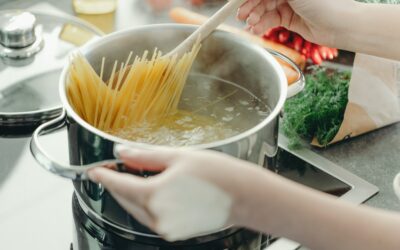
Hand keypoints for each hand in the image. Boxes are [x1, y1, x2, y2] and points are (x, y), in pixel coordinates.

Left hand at [87, 146, 261, 240]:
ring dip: (131, 194)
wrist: (245, 196)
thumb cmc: (218, 175)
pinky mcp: (175, 232)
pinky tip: (154, 190)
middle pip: (125, 198)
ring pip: (136, 209)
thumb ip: (145, 156)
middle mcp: (157, 216)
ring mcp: (166, 227)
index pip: (118, 184)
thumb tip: (123, 152)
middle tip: (115, 167)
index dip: (103, 175)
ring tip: (135, 175)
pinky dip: (146, 203)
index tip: (94, 170)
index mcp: (155, 194)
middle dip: (116, 183)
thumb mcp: (179, 157)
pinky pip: (151, 217)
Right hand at [237, 0, 358, 46]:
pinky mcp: (289, 19)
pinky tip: (255, 29)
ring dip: (255, 17)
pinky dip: (262, 25)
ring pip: (264, 9)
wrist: (340, 25)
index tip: (236, 1)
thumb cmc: (323, 1)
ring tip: (249, 24)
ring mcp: (289, 4)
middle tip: (239, 14)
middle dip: (249, 5)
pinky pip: (270, 20)